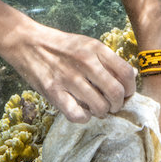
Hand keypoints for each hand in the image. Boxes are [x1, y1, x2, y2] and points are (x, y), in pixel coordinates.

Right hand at [0, 21, 136, 122]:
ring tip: (96, 108)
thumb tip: (132, 75)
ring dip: (101, 112)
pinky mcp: (54, 92)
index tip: (126, 94)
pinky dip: (84, 118)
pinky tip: (82, 112)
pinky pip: (78, 115)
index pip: (126, 73)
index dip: (131, 89)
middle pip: (116, 93)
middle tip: (112, 105)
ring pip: (99, 107)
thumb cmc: (61, 46)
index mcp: (96, 49)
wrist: (28, 43)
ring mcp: (69, 78)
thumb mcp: (88, 44)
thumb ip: (109, 60)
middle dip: (118, 104)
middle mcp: (85, 62)